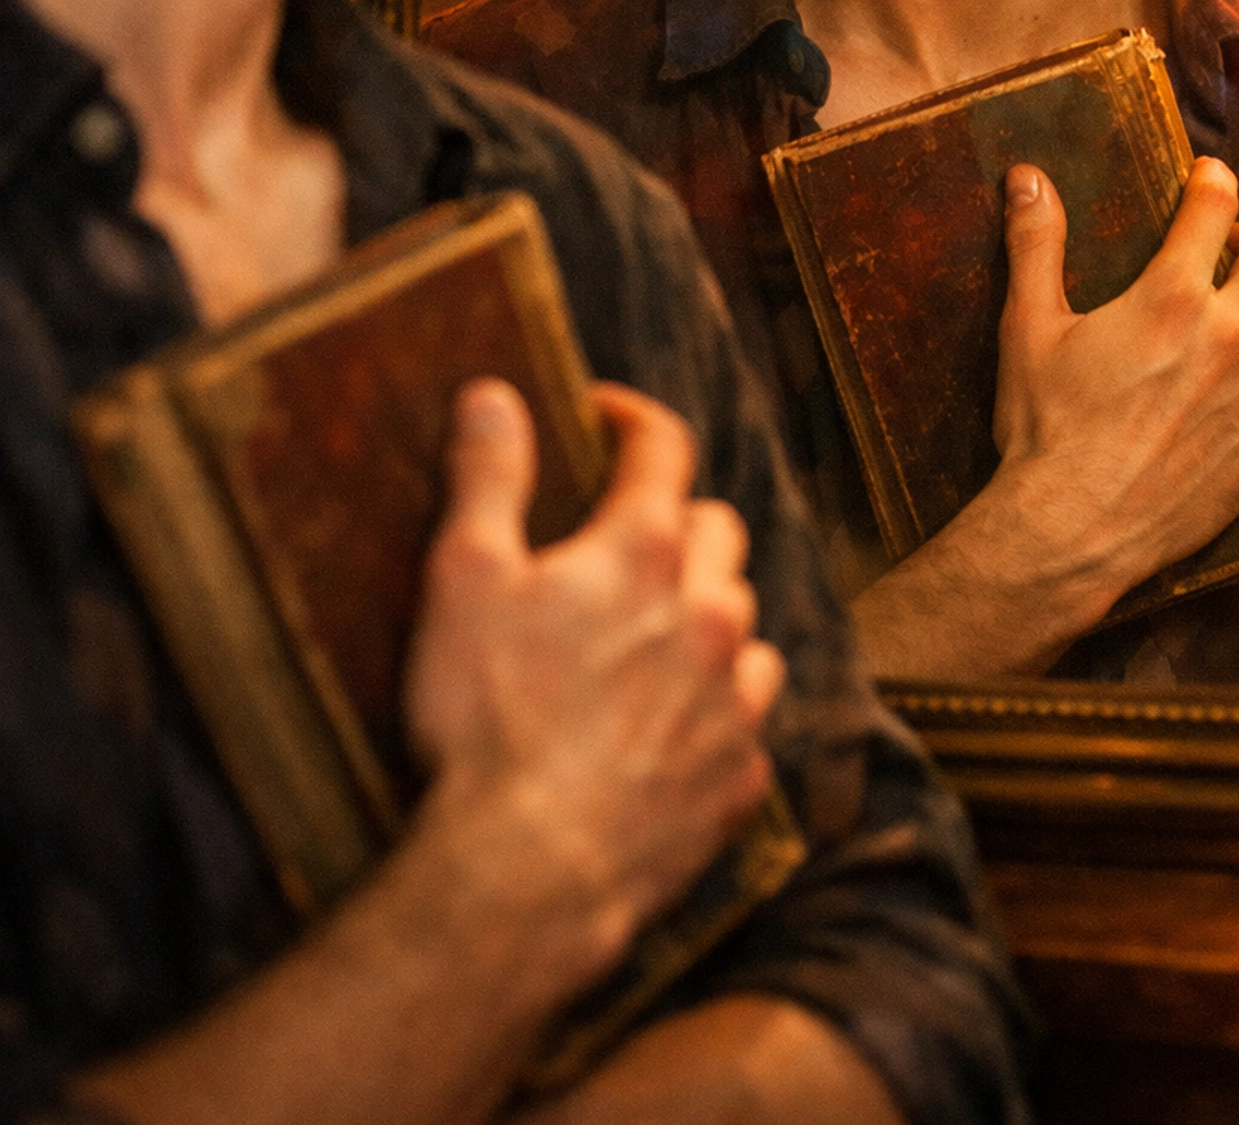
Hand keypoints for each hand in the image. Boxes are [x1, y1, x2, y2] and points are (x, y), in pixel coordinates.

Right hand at [405, 378, 783, 986]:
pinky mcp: (740, 779)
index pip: (663, 445)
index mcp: (643, 551)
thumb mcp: (464, 577)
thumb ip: (487, 476)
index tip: (599, 418)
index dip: (631, 419)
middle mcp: (711, 612)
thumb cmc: (487, 720)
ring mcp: (734, 699)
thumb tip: (496, 394)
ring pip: (747, 625)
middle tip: (619, 541)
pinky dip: (716, 712)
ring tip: (651, 637)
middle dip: (676, 519)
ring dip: (707, 617)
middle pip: (719, 529)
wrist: (530, 873)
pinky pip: (747, 723)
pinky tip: (670, 730)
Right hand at [851, 157, 1238, 681]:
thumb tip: (1026, 177)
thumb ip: (1035, 245)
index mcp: (1170, 294)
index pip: (1213, 207)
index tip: (1208, 177)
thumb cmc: (1045, 426)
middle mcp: (1228, 332)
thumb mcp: (1028, 328)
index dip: (1212, 181)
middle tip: (1228, 254)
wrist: (1073, 527)